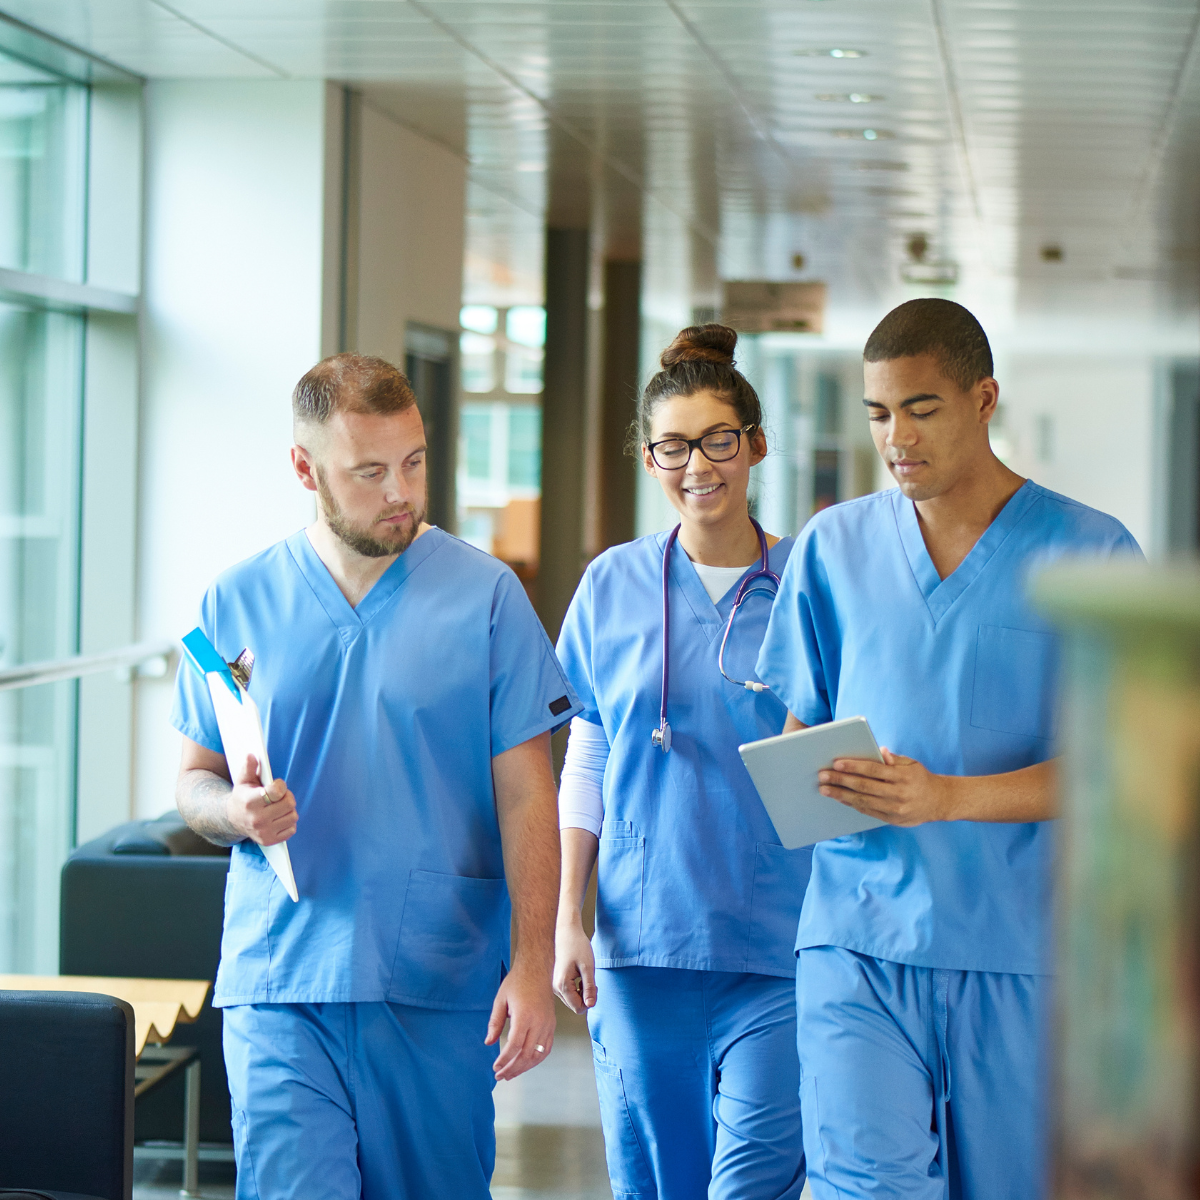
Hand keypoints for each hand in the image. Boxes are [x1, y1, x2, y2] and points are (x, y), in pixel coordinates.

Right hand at [226, 754, 297, 845]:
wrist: (232, 820)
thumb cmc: (242, 797)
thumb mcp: (243, 781)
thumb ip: (249, 767)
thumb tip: (252, 755)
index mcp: (250, 802)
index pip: (277, 792)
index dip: (281, 786)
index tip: (277, 785)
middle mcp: (257, 819)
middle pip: (289, 804)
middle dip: (287, 797)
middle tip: (279, 796)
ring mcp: (263, 832)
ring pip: (293, 816)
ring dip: (289, 810)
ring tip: (278, 807)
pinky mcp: (269, 841)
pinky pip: (292, 829)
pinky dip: (288, 822)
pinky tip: (278, 818)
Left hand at [486, 961, 555, 1081]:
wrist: (537, 969)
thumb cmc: (517, 982)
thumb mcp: (500, 1000)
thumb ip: (495, 1022)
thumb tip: (489, 1043)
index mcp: (525, 1016)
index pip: (514, 1045)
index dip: (504, 1060)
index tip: (495, 1068)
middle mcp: (539, 1022)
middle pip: (526, 1054)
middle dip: (512, 1068)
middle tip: (500, 1076)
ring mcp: (548, 1024)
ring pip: (537, 1054)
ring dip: (524, 1067)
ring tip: (511, 1074)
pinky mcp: (552, 1025)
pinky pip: (546, 1048)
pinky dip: (536, 1059)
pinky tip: (526, 1064)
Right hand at [553, 920, 596, 1013]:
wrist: (566, 932)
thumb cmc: (578, 947)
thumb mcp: (588, 967)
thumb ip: (589, 988)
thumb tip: (590, 1005)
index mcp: (562, 985)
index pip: (578, 1008)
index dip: (590, 1001)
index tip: (594, 986)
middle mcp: (555, 988)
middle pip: (575, 1005)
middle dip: (586, 996)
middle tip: (591, 980)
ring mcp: (554, 985)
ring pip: (571, 1000)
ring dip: (581, 992)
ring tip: (584, 976)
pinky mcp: (555, 981)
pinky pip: (568, 993)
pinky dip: (576, 988)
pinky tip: (578, 976)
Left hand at [818, 748, 955, 826]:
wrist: (938, 802)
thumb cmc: (920, 778)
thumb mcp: (911, 764)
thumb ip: (893, 759)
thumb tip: (878, 750)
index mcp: (903, 777)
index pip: (874, 770)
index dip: (854, 766)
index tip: (836, 763)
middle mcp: (898, 794)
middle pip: (864, 787)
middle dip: (841, 780)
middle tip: (822, 776)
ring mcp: (895, 809)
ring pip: (863, 801)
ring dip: (841, 795)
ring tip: (825, 789)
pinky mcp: (892, 819)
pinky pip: (868, 811)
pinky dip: (852, 804)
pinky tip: (840, 798)